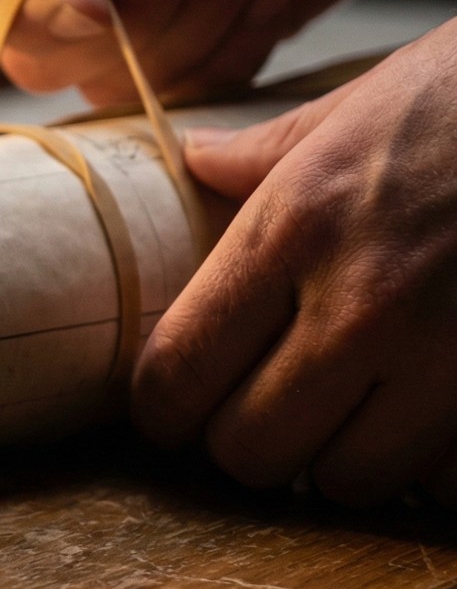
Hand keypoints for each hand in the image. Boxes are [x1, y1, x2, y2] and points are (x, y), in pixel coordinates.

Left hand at [132, 19, 456, 505]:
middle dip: (250, 442)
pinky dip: (438, 467)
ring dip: (345, 458)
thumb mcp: (358, 105)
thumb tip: (197, 162)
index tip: (175, 405)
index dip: (161, 407)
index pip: (175, 373)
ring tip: (360, 410)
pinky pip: (449, 483)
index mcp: (294, 228)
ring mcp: (452, 357)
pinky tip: (439, 417)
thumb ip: (265, 154)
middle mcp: (363, 304)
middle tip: (270, 410)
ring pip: (349, 483)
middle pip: (249, 452)